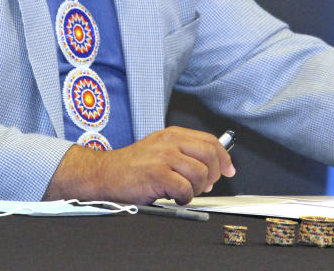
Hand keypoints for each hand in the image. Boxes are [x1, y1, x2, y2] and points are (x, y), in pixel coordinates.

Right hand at [43, 126, 235, 204]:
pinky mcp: (157, 175)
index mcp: (172, 134)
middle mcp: (169, 142)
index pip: (210, 141)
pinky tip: (174, 197)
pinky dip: (184, 198)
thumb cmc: (132, 166)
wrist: (104, 174)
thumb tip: (214, 166)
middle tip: (204, 186)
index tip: (229, 169)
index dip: (224, 157)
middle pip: (210, 155)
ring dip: (196, 189)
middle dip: (213, 175)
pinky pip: (185, 189)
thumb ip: (184, 153)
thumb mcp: (159, 149)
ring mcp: (163, 157)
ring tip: (183, 192)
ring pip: (200, 174)